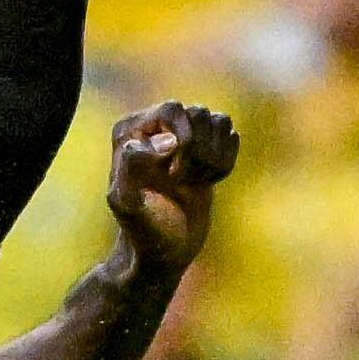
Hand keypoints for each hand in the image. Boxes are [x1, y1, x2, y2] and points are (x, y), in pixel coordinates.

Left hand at [105, 102, 237, 276]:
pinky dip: (225, 163)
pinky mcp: (206, 150)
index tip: (173, 175)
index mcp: (130, 130)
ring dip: (213, 157)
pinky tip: (206, 182)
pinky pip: (232, 137)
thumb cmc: (142, 229)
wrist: (165, 250)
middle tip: (181, 182)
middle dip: (198, 152)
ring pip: (219, 120)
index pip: (173, 109)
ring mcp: (183, 135)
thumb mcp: (127, 203)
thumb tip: (167, 140)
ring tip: (193, 182)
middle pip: (199, 113)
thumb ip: (132, 166)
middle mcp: (156, 125)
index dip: (183, 140)